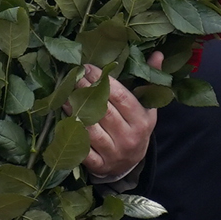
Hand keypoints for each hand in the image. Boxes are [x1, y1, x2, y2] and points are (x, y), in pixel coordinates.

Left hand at [73, 53, 159, 178]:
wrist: (130, 164)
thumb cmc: (136, 128)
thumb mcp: (147, 107)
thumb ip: (150, 82)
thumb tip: (157, 54)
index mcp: (142, 121)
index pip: (121, 97)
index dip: (102, 80)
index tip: (87, 67)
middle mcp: (129, 138)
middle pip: (103, 111)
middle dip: (85, 91)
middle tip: (72, 76)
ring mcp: (114, 153)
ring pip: (91, 130)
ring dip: (75, 111)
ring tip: (64, 95)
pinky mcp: (99, 165)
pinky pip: (83, 150)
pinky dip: (72, 134)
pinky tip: (63, 119)